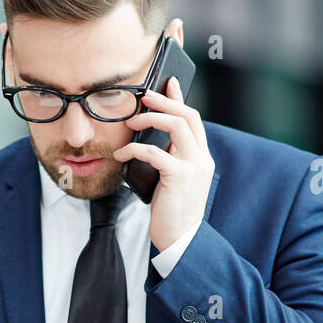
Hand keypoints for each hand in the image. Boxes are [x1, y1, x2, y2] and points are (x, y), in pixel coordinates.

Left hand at [115, 76, 213, 251]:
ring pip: (177, 126)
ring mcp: (194, 167)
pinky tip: (121, 155)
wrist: (181, 240)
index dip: (179, 99)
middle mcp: (202, 158)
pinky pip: (155, 153)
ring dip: (151, 119)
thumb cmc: (171, 211)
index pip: (193, 119)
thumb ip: (169, 159)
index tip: (168, 82)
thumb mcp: (172, 180)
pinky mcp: (179, 177)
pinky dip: (135, 150)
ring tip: (131, 123)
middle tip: (143, 96)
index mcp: (201, 157)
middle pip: (187, 116)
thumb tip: (150, 141)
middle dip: (164, 102)